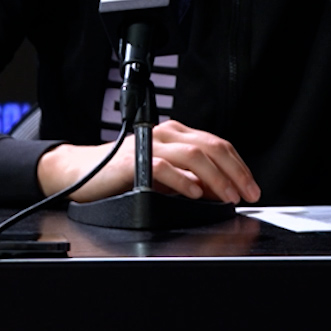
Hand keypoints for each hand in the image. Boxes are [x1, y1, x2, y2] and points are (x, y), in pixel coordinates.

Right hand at [36, 119, 260, 203]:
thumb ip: (189, 177)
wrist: (79, 173)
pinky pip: (165, 167)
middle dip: (235, 172)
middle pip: (210, 147)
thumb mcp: (163, 175)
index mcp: (173, 133)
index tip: (250, 186)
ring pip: (193, 155)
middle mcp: (162, 133)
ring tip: (227, 197)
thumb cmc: (120, 174)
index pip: (216, 143)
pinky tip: (196, 193)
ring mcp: (148, 144)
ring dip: (216, 178)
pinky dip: (185, 181)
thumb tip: (221, 191)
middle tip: (247, 193)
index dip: (238, 165)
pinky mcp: (133, 160)